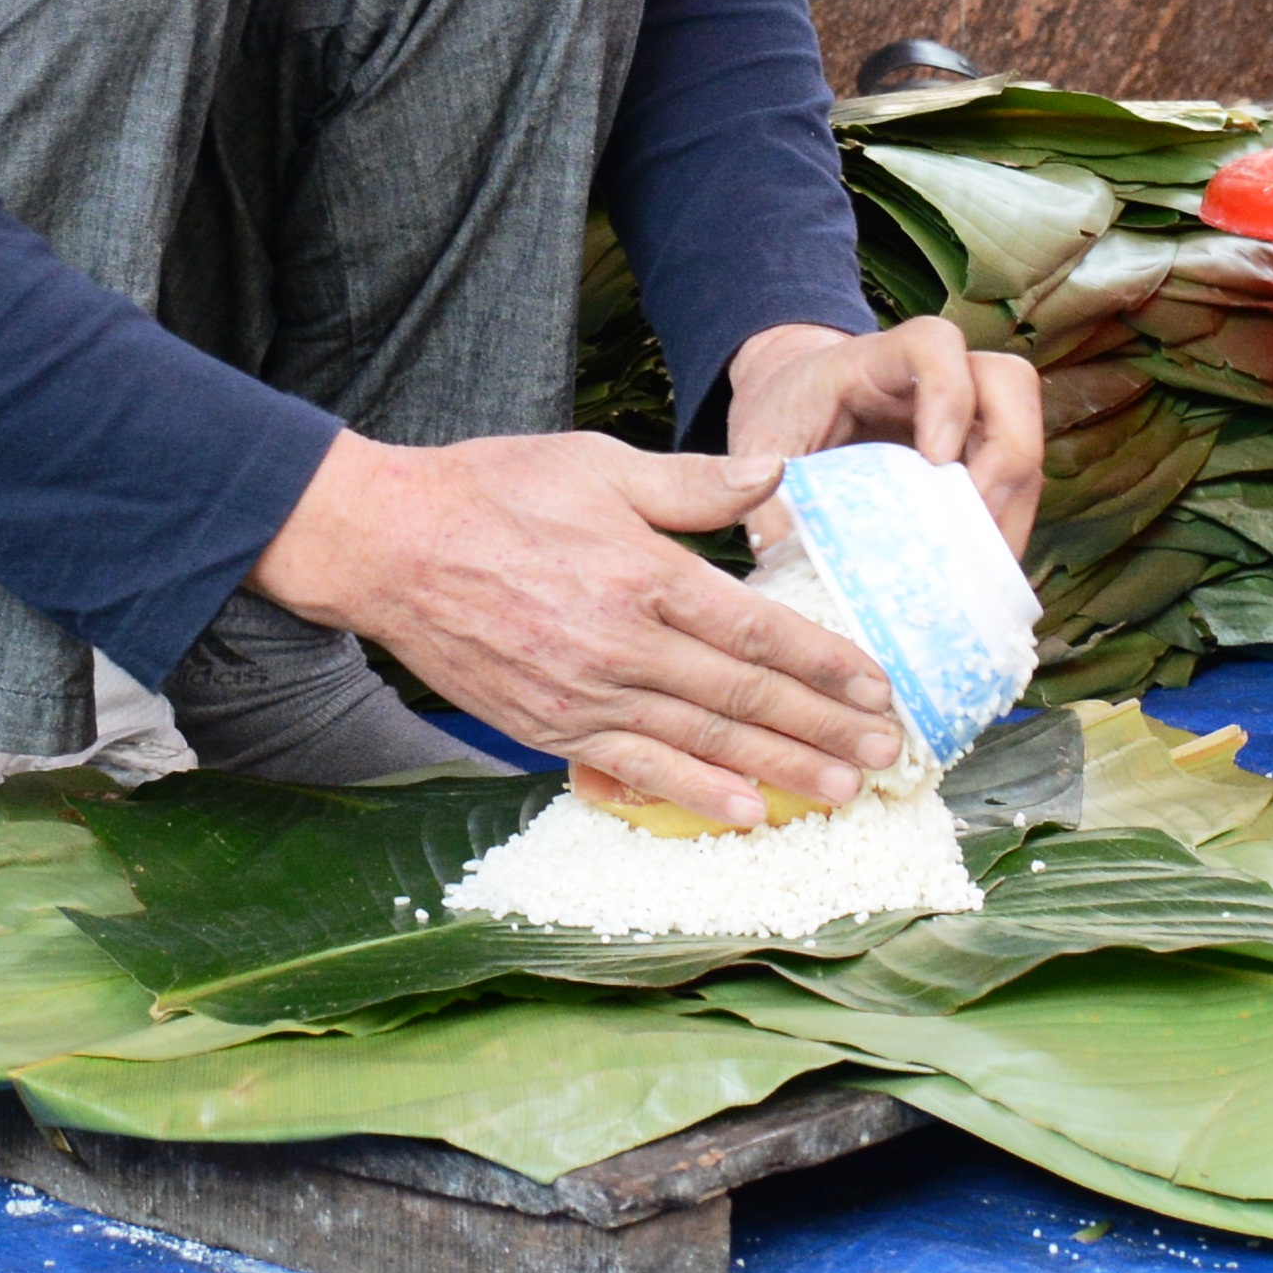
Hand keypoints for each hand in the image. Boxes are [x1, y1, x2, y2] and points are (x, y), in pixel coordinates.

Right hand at [247, 429, 900, 825]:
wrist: (385, 546)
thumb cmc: (491, 491)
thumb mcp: (596, 461)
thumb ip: (691, 481)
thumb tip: (776, 475)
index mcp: (644, 572)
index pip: (759, 627)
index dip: (825, 661)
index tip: (876, 684)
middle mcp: (622, 643)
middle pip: (745, 695)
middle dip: (823, 727)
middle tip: (886, 754)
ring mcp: (584, 694)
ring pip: (703, 741)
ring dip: (780, 769)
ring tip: (842, 789)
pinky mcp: (548, 727)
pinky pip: (636, 770)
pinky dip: (694, 794)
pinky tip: (744, 811)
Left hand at [724, 317, 1044, 557]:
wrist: (793, 402)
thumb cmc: (780, 415)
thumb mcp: (757, 442)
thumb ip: (757, 485)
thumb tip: (784, 554)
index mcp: (874, 361)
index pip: (934, 343)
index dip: (949, 392)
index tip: (935, 459)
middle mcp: (936, 377)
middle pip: (1009, 382)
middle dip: (1006, 458)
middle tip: (973, 526)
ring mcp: (965, 415)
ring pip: (1024, 439)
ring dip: (1012, 506)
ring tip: (978, 568)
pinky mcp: (975, 456)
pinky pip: (1015, 485)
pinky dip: (1005, 528)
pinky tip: (976, 575)